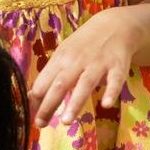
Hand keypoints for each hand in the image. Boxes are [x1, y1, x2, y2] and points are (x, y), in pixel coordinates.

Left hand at [28, 6, 137, 126]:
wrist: (114, 25)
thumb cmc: (84, 45)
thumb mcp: (64, 55)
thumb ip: (50, 75)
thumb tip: (31, 96)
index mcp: (61, 58)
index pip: (44, 80)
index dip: (36, 99)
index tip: (32, 117)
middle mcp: (77, 61)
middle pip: (61, 84)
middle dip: (49, 104)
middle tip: (41, 123)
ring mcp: (98, 63)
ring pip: (85, 84)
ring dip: (75, 102)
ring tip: (66, 121)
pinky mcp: (117, 66)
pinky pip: (115, 80)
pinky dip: (111, 91)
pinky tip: (106, 104)